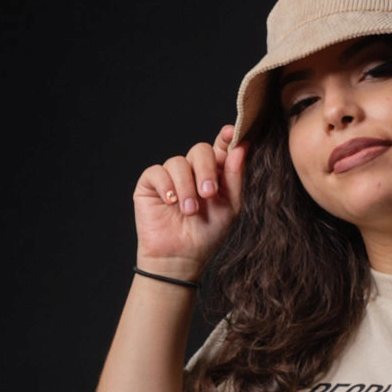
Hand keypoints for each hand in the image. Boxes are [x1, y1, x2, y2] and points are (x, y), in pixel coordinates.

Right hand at [133, 124, 245, 276]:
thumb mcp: (230, 206)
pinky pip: (157, 172)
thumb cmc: (207, 235)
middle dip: (206, 170)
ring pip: (178, 161)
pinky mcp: (150, 184)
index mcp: (214, 173)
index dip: (225, 137)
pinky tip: (170, 203)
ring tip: (189, 211)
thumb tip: (241, 146)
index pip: (220, 147)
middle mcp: (192, 170)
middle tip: (208, 194)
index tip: (229, 133)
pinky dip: (166, 186)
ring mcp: (171, 175)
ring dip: (186, 187)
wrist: (180, 258)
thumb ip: (235, 176)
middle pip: (200, 150)